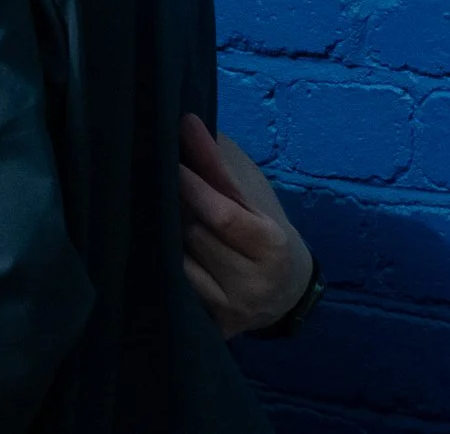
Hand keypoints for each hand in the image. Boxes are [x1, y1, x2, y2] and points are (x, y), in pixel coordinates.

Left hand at [179, 113, 314, 336]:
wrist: (284, 288)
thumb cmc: (262, 229)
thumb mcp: (252, 195)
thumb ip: (221, 165)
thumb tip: (185, 123)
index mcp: (272, 245)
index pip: (223, 214)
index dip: (193, 186)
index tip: (168, 157)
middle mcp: (256, 282)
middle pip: (195, 235)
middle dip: (180, 210)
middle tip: (166, 188)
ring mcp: (235, 308)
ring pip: (181, 261)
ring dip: (172, 238)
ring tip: (173, 224)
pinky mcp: (216, 326)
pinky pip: (178, 288)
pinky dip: (170, 266)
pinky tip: (165, 251)